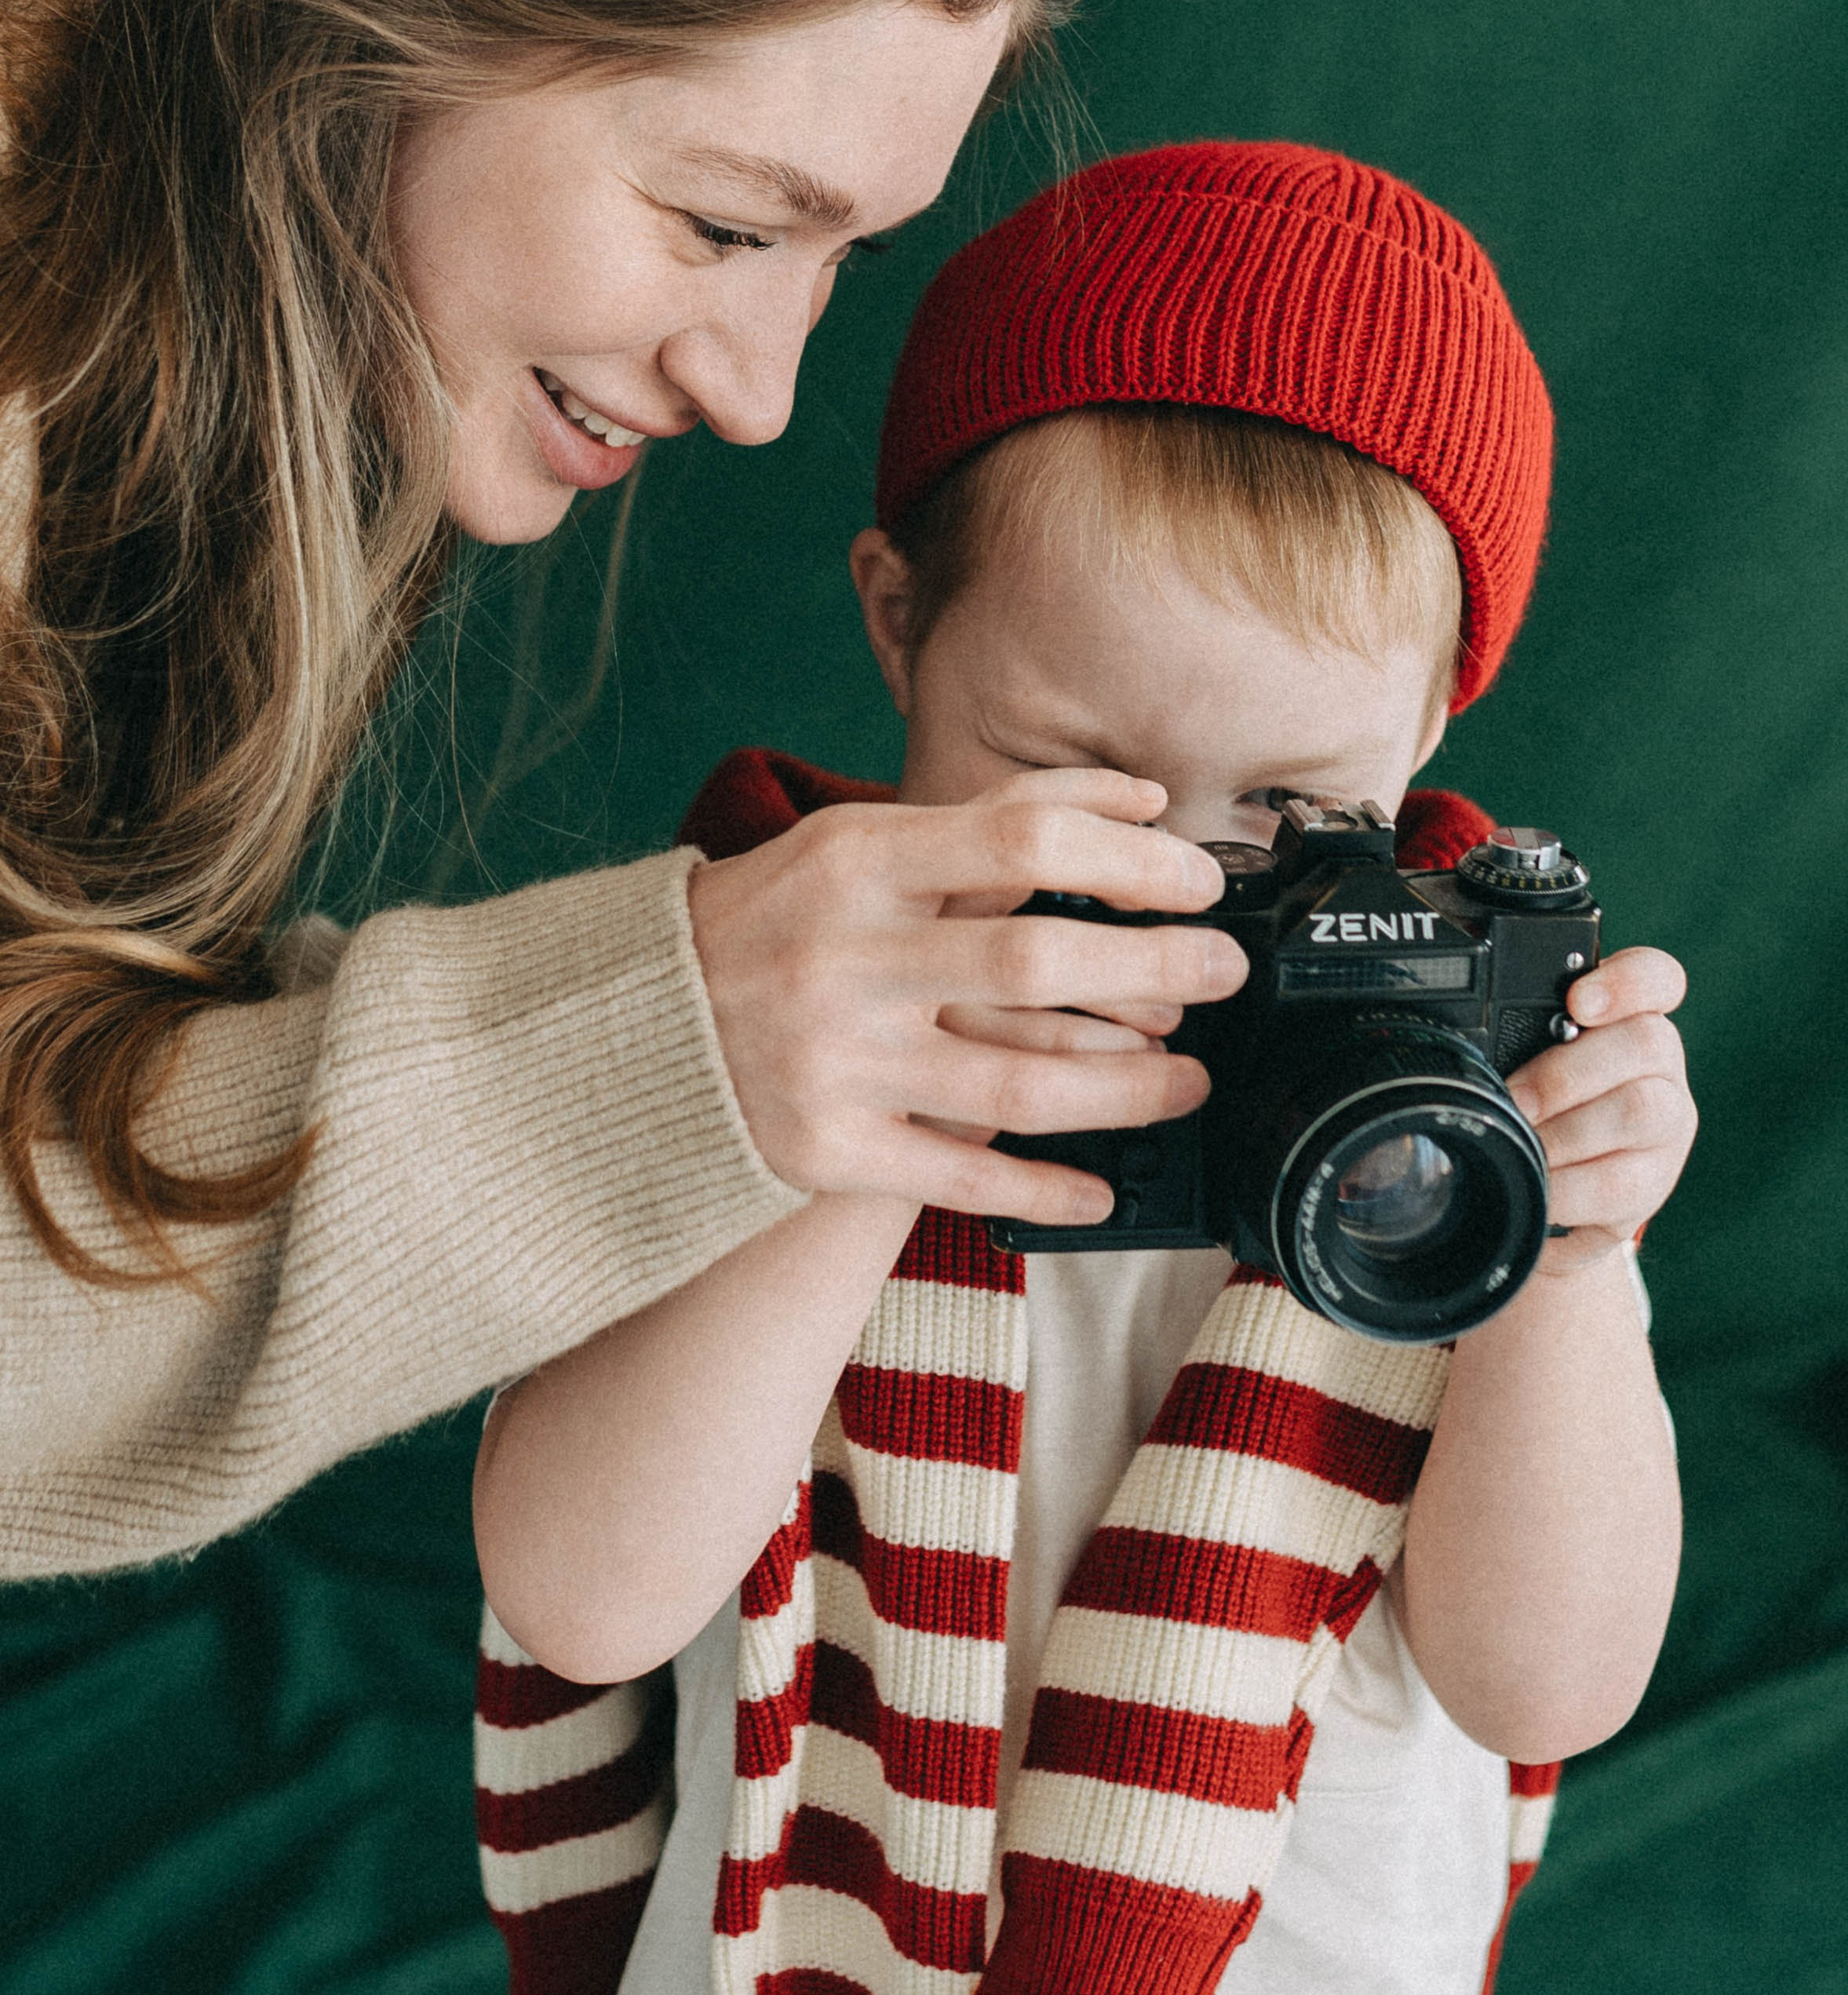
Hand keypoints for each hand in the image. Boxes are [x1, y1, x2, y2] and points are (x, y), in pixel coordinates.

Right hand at [686, 770, 1243, 1222]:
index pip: (1021, 839)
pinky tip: (1097, 1191)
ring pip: (1017, 1083)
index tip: (1194, 876)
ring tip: (1187, 1080)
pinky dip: (1039, 1190)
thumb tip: (1137, 803)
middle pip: (1037, 960)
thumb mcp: (860, 843)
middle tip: (1224, 971)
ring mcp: (839, 1060)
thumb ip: (989, 821)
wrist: (636, 1025)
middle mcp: (848, 959)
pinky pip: (959, 1176)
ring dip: (1126, 1088)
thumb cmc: (774, 919)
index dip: (1127, 855)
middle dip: (1156, 967)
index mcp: (858, 863)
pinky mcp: (827, 1148)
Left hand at [1506, 944, 1694, 1275]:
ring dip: (1568, 1131)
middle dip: (1566, 1073)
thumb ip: (1508, 1037)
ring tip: (1525, 1144)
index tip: (1578, 1001)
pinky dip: (1569, 1189)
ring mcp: (1667, 1121)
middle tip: (1515, 1098)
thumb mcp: (1517, 1060)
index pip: (1655, 977)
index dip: (1627, 981)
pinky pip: (1621, 1182)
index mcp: (1622, 1015)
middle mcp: (1657, 1061)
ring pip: (1642, 1110)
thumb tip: (1455, 1043)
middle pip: (1645, 1042)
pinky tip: (1541, 1188)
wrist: (1550, 1184)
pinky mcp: (1655, 1179)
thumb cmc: (1531, 1104)